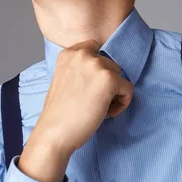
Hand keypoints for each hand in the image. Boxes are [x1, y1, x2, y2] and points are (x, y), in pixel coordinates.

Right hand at [18, 39, 132, 181]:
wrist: (54, 133)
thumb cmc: (59, 113)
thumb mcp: (64, 80)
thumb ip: (80, 70)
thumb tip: (102, 73)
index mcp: (69, 53)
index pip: (95, 48)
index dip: (99, 68)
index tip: (93, 86)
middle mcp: (83, 55)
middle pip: (110, 65)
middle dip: (107, 83)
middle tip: (95, 102)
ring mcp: (96, 65)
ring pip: (120, 76)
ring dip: (115, 93)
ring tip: (101, 108)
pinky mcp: (109, 80)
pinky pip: (128, 89)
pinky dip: (123, 102)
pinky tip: (108, 113)